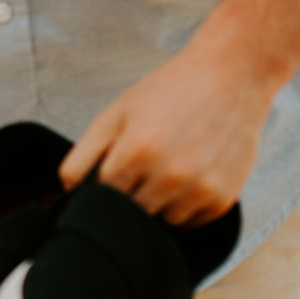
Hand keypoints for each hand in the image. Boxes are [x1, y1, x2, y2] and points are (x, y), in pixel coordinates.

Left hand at [61, 37, 279, 225]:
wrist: (232, 75)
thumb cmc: (167, 92)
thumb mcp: (116, 113)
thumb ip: (84, 154)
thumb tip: (68, 190)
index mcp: (136, 152)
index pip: (102, 195)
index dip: (104, 185)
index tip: (111, 172)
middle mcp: (170, 176)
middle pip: (131, 213)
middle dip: (129, 196)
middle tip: (140, 169)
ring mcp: (200, 190)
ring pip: (162, 222)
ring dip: (158, 205)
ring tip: (167, 169)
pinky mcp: (224, 198)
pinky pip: (192, 223)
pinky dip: (185, 208)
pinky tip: (188, 177)